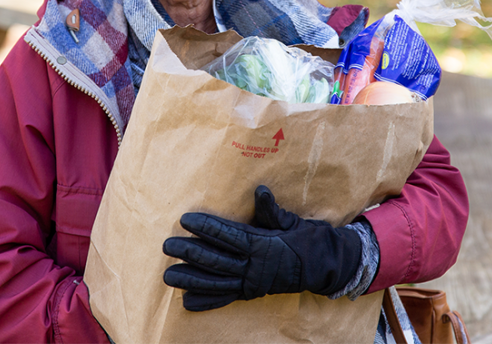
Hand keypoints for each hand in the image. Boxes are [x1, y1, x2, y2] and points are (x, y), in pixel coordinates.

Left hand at [163, 185, 361, 310]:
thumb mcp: (290, 222)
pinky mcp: (252, 293)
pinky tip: (187, 302)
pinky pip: (226, 298)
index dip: (206, 227)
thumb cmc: (305, 239)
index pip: (228, 235)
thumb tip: (260, 191)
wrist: (324, 267)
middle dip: (190, 252)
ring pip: (216, 282)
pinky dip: (207, 302)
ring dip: (191, 280)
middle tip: (167, 245)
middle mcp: (254, 266)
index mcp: (262, 244)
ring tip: (169, 276)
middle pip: (216, 259)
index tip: (185, 220)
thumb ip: (271, 210)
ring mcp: (252, 283)